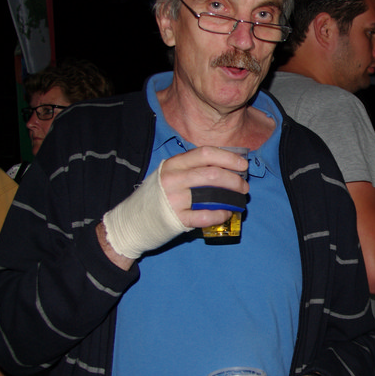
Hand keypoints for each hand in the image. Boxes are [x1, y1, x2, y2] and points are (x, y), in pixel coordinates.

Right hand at [101, 146, 248, 261]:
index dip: (228, 157)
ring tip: (239, 200)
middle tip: (244, 186)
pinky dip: (220, 214)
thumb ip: (190, 170)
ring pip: (211, 193)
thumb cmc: (156, 197)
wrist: (130, 222)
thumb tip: (225, 168)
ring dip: (231, 197)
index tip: (243, 165)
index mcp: (173, 164)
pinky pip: (205, 216)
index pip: (205, 153)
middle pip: (212, 173)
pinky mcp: (176, 219)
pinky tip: (226, 213)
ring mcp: (174, 199)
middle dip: (234, 179)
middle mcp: (173, 179)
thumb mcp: (168, 175)